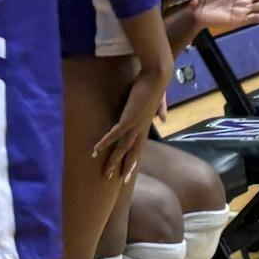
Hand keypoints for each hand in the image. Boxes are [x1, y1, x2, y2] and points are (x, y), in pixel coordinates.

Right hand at [93, 64, 172, 181]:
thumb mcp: (153, 101)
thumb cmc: (153, 84)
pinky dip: (104, 143)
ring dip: (113, 161)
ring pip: (122, 148)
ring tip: (106, 174)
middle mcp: (141, 128)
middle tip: (120, 182)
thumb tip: (163, 118)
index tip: (130, 172)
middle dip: (126, 168)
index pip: (139, 146)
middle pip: (132, 153)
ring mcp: (135, 125)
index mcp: (145, 125)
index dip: (134, 160)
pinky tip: (95, 150)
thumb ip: (157, 110)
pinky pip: (114, 134)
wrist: (157, 76)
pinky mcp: (128, 118)